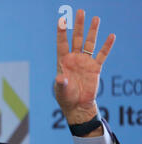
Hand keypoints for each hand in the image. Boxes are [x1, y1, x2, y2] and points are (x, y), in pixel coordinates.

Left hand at [55, 9, 114, 132]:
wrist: (78, 105)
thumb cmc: (66, 97)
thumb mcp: (62, 90)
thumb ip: (61, 83)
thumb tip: (60, 78)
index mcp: (63, 62)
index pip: (62, 44)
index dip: (61, 32)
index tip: (61, 20)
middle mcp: (74, 59)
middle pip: (77, 39)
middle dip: (79, 26)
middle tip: (81, 12)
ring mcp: (85, 62)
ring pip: (89, 43)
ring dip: (92, 31)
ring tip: (95, 18)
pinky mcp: (95, 68)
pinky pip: (102, 55)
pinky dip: (107, 46)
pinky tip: (111, 36)